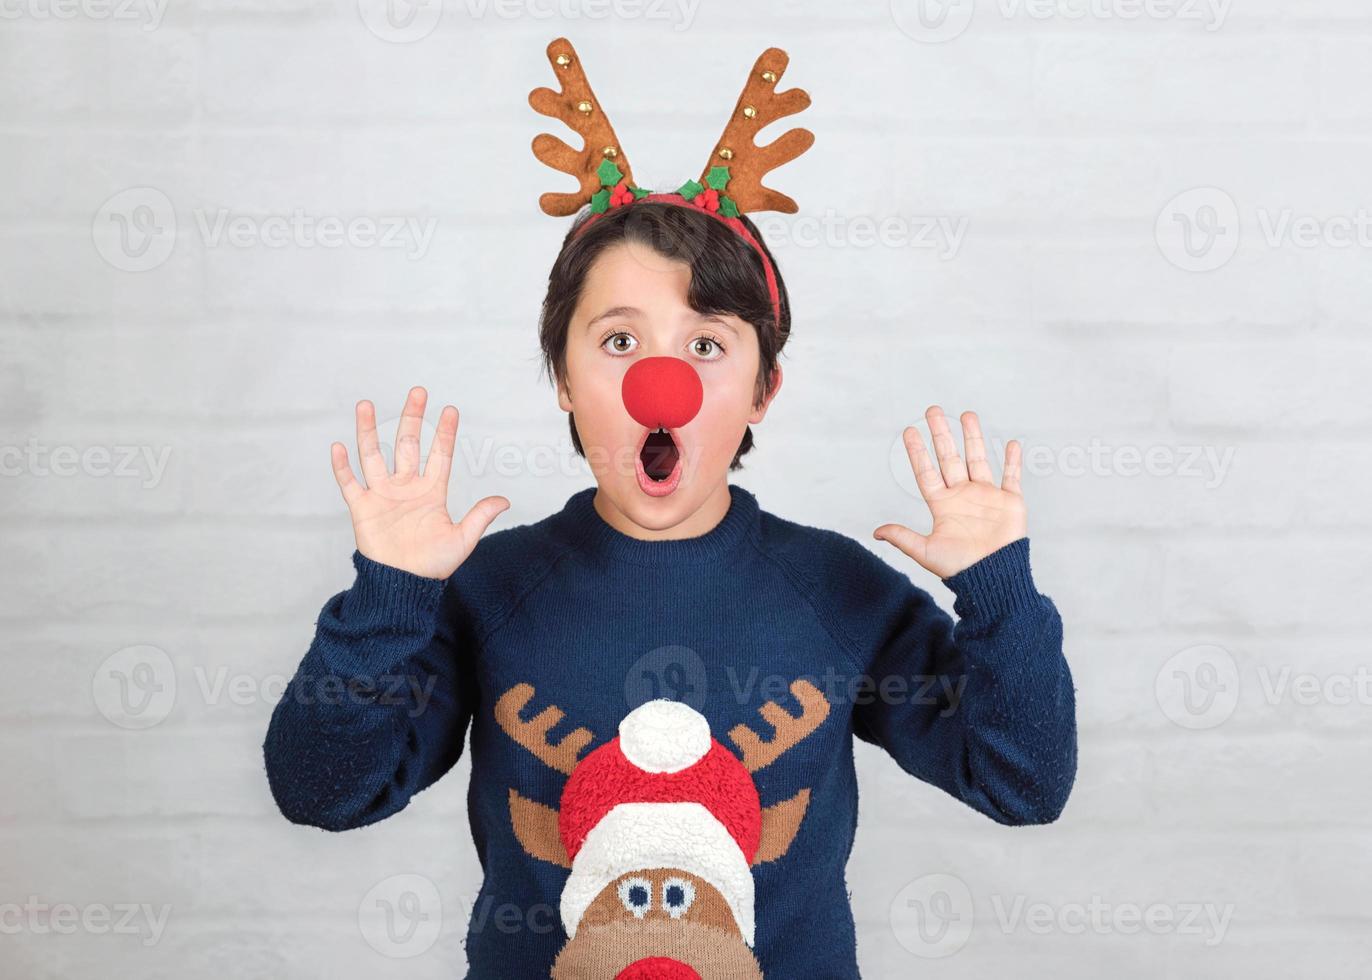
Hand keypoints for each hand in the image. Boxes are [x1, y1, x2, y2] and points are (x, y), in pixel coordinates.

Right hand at [331, 387, 509, 579]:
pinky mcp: (362, 508)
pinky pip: (349, 483)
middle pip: (408, 445)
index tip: (451, 410)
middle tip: (418, 392)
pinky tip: (338, 446)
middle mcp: (406, 487)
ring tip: (365, 405)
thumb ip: (480, 517)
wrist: (403, 584)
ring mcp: (382, 495)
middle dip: (412, 418)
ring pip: (373, 455)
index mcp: (431, 492)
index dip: (445, 434)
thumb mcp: (462, 539)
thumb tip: (505, 500)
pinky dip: (342, 466)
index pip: (439, 455)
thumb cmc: (433, 565)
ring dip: (369, 431)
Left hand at [875, 406, 1026, 578]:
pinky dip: (1013, 461)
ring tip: (967, 414)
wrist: (993, 577)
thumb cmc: (959, 568)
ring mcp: (986, 496)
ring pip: (978, 459)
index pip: (927, 471)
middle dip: (941, 434)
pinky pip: (1011, 477)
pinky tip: (1011, 443)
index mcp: (942, 505)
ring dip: (973, 437)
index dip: (917, 452)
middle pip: (949, 457)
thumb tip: (876, 532)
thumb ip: (903, 537)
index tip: (909, 431)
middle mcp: (962, 495)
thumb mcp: (925, 551)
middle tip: (933, 410)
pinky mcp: (1009, 502)